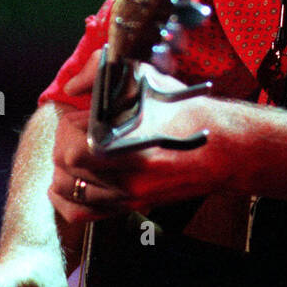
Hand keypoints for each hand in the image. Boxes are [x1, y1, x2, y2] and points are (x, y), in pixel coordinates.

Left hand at [50, 63, 239, 223]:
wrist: (223, 147)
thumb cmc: (187, 112)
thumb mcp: (146, 80)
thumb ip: (101, 73)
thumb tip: (72, 85)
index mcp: (127, 146)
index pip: (70, 147)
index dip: (69, 126)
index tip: (82, 114)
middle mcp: (125, 177)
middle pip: (64, 168)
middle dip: (63, 144)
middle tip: (77, 130)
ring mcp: (128, 196)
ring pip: (68, 192)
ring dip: (63, 168)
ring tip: (76, 151)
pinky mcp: (132, 206)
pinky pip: (82, 213)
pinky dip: (68, 197)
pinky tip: (74, 179)